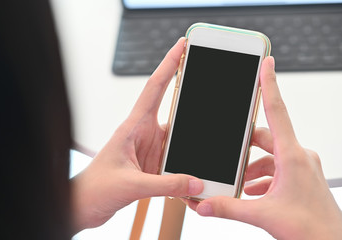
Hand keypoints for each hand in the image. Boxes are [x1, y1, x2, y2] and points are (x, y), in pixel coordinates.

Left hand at [70, 38, 202, 232]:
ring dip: (193, 149)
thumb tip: (196, 182)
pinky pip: (175, 165)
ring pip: (179, 143)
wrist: (82, 206)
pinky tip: (194, 183)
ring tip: (211, 154)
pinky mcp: (152, 167)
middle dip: (196, 107)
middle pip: (175, 115)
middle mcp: (143, 135)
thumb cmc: (94, 188)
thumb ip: (165, 185)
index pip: (154, 88)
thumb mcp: (131, 185)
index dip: (168, 65)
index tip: (182, 46)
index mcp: (133, 127)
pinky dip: (186, 174)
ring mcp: (149, 151)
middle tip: (214, 97)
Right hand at [188, 57, 341, 238]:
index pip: (277, 111)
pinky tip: (253, 191)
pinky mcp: (301, 176)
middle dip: (244, 149)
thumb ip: (229, 208)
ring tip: (241, 184)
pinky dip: (263, 176)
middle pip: (265, 139)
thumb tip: (204, 204)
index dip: (269, 84)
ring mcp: (301, 166)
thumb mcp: (264, 216)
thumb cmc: (311, 229)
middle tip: (230, 159)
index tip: (266, 63)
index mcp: (292, 156)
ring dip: (253, 167)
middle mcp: (299, 156)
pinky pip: (277, 168)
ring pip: (270, 155)